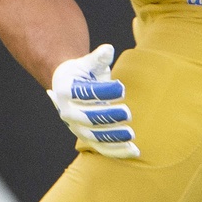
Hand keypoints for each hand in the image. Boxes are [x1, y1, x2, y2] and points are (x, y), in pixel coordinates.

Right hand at [50, 44, 140, 159]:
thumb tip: (108, 50)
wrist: (69, 87)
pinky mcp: (88, 138)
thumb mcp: (87, 63)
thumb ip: (97, 58)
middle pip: (87, 118)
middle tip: (127, 113)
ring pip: (95, 137)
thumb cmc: (82, 72)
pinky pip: (102, 148)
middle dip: (108, 117)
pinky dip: (118, 151)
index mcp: (66, 91)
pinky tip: (135, 151)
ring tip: (131, 134)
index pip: (84, 93)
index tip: (121, 87)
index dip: (102, 91)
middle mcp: (67, 112)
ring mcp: (76, 127)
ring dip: (113, 137)